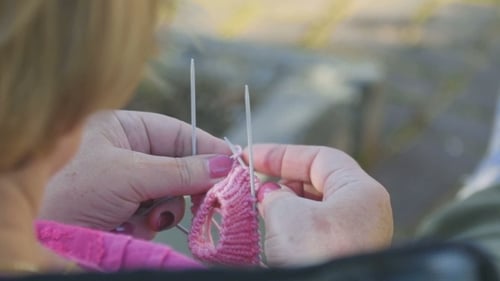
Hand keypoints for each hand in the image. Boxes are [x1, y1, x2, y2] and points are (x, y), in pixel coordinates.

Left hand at [39, 110, 231, 239]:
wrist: (42, 235)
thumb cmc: (75, 189)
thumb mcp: (131, 174)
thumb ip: (181, 170)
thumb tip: (225, 165)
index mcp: (123, 128)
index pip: (178, 133)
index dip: (206, 147)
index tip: (232, 163)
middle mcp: (128, 152)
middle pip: (179, 164)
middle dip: (185, 185)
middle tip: (203, 201)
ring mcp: (128, 182)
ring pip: (171, 192)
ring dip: (165, 209)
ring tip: (147, 219)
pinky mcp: (127, 208)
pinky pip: (157, 213)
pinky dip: (152, 223)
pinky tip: (134, 228)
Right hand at [248, 144, 392, 266]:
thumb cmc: (316, 254)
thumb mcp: (286, 213)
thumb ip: (273, 195)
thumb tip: (268, 194)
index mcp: (361, 190)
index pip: (318, 158)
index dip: (281, 154)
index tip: (250, 156)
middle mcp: (363, 211)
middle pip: (316, 182)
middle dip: (281, 181)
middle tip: (251, 185)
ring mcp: (355, 235)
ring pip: (313, 208)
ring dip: (283, 205)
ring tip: (257, 208)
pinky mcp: (342, 255)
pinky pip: (313, 231)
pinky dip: (291, 226)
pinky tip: (271, 231)